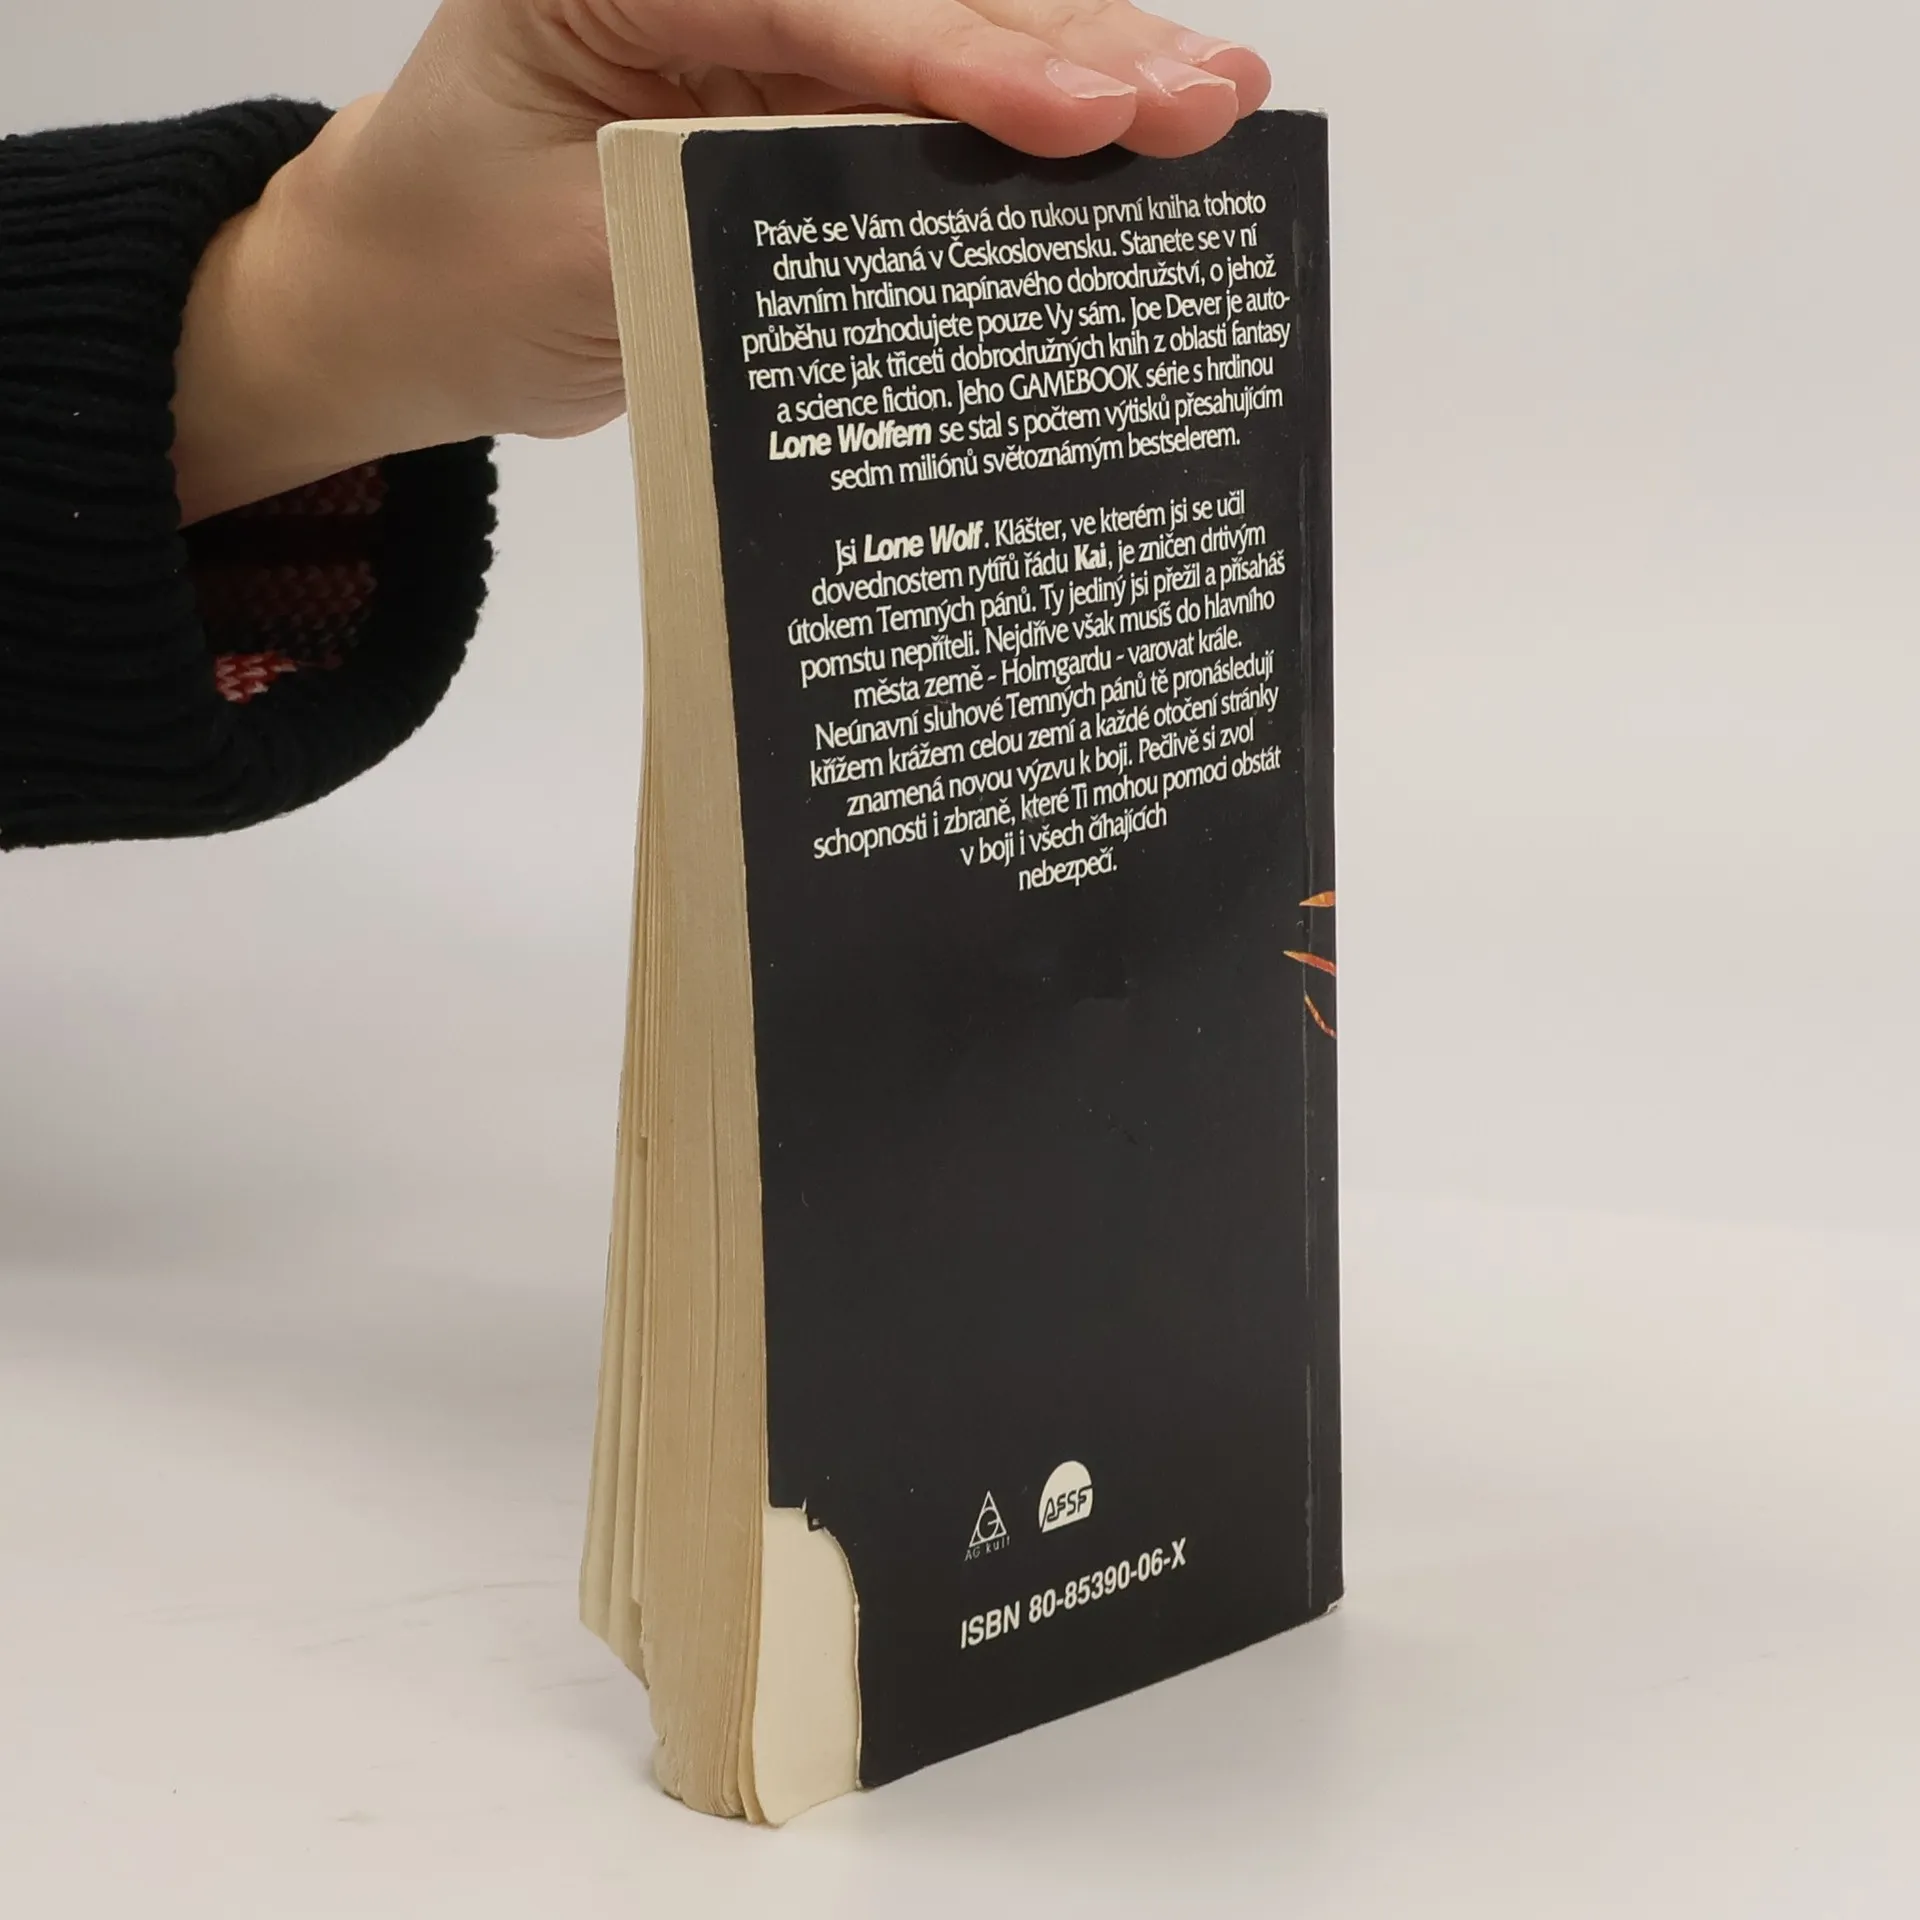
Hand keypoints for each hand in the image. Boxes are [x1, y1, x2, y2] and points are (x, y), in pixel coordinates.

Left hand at [172, 0, 1269, 522]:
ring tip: (1215, 100)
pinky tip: (1134, 129)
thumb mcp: (582, 255)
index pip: (817, 11)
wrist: (413, 298)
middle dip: (1068, 52)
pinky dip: (1031, 131)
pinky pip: (932, 114)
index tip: (1077, 117)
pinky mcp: (806, 108)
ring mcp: (770, 45)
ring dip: (1087, 72)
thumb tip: (905, 220)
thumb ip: (729, 224)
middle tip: (1205, 96)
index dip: (960, 65)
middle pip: (916, 4)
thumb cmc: (459, 264)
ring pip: (950, 42)